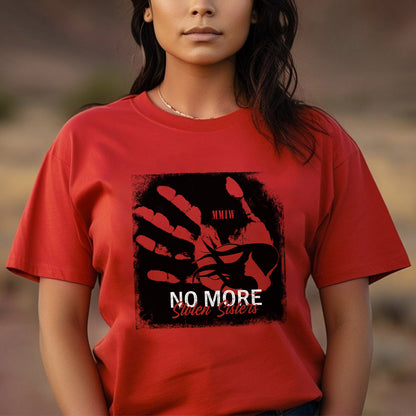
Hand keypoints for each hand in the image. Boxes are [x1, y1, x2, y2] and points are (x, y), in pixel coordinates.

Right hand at [134, 176, 277, 292]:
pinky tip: (150, 273)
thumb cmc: (260, 247)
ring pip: (171, 251)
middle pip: (174, 229)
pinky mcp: (201, 277)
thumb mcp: (252, 221)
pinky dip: (165, 277)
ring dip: (155, 245)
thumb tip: (229, 181)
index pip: (188, 210)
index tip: (161, 189)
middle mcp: (201, 242)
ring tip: (139, 238)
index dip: (175, 199)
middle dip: (157, 220)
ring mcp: (199, 259)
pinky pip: (179, 278)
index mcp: (211, 227)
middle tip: (139, 210)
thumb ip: (240, 202)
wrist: (264, 272)